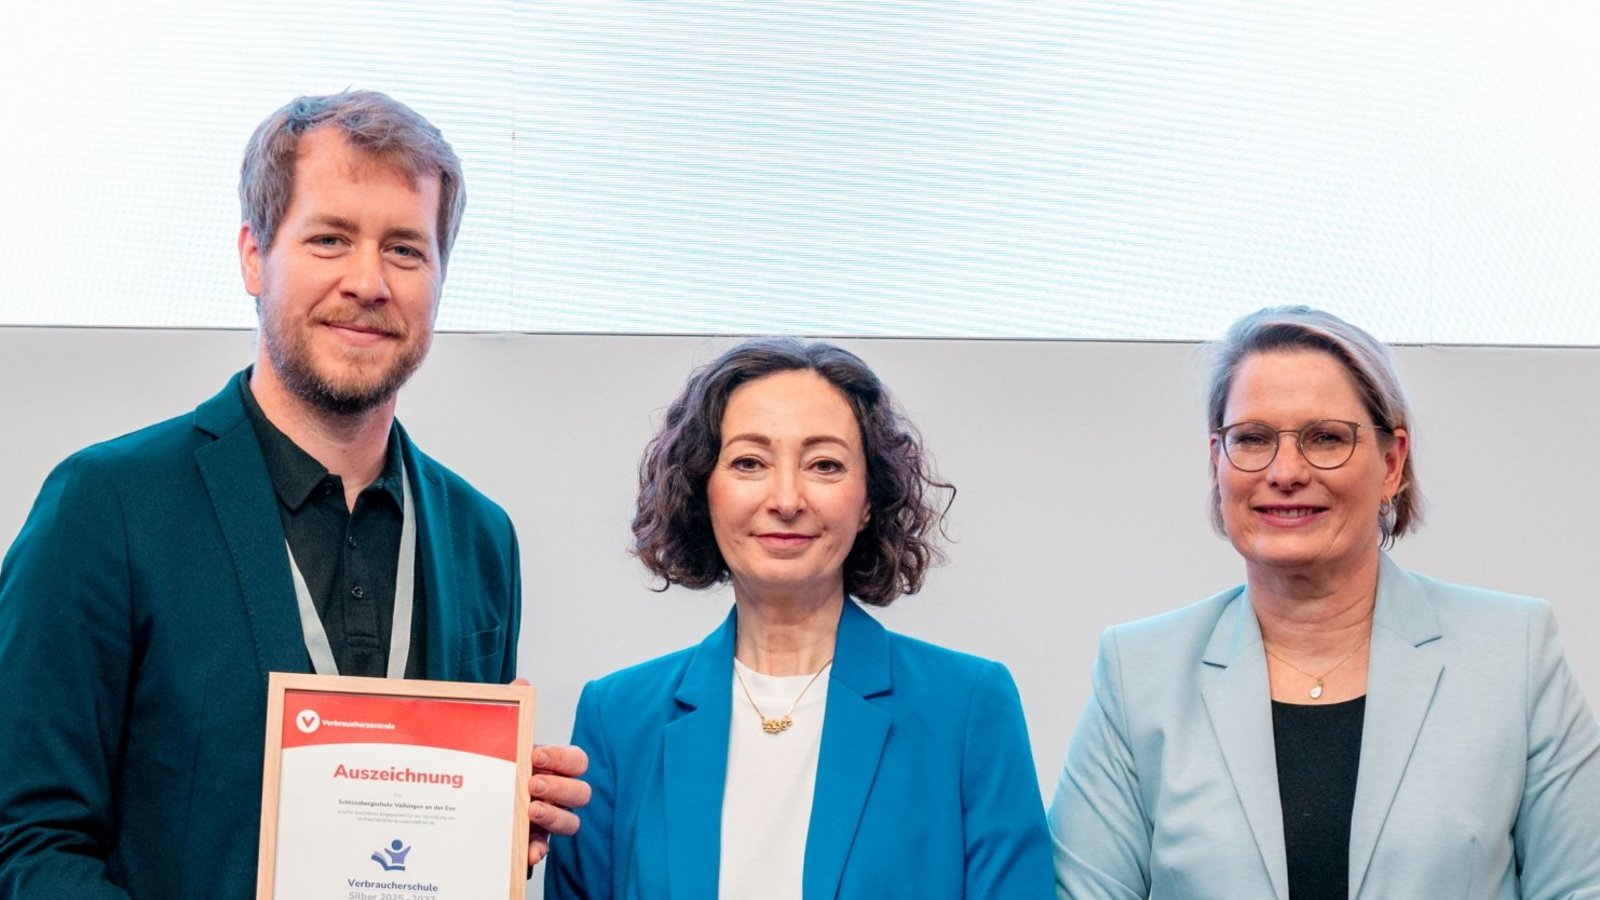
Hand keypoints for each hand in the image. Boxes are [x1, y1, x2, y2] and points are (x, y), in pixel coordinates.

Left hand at [512, 679, 590, 865]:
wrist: (469, 800)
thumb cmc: (496, 767)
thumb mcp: (499, 739)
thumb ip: (512, 711)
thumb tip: (520, 684)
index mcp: (554, 767)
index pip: (577, 761)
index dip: (562, 759)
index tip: (536, 756)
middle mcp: (558, 794)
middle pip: (581, 793)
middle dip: (560, 788)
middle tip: (533, 785)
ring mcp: (548, 820)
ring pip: (571, 823)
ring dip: (555, 817)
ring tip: (531, 811)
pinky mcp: (533, 843)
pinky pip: (546, 851)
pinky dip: (540, 851)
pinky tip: (528, 852)